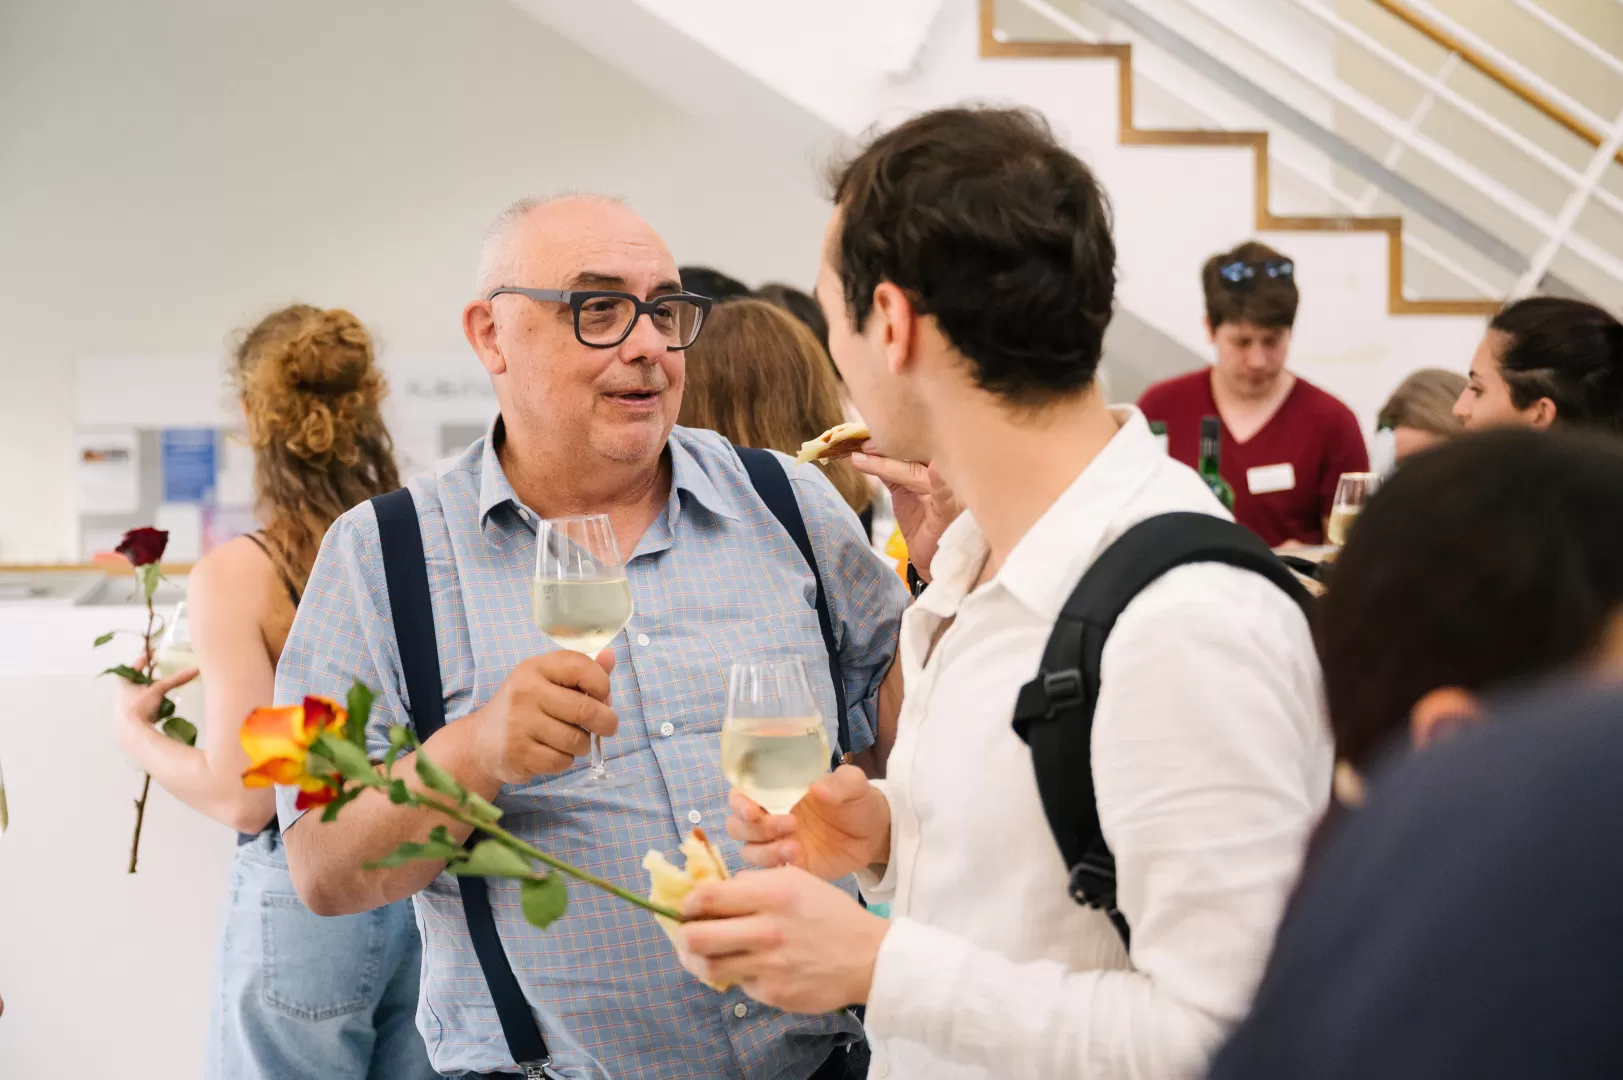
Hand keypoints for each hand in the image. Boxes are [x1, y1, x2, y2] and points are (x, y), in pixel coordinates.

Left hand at [114, 664, 198, 757]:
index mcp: (124, 681)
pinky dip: (150, 705)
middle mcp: (121, 692)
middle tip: (162, 675)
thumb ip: (176, 679)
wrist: (130, 732)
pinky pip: (141, 706)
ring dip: (150, 693)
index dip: (146, 658)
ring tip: (162, 695)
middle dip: (150, 678)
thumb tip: (195, 669)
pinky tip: (158, 710)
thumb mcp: (159, 689)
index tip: (155, 654)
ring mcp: (123, 706)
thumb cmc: (139, 706)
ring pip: (139, 694)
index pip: (136, 664)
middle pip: (137, 680)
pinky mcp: (129, 718)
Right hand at [469, 649, 617, 785]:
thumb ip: (582, 671)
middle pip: (585, 709)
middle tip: (608, 727)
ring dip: (583, 744)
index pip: (580, 666)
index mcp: (535, 668)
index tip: (603, 696)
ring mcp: (518, 723)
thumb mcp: (548, 682)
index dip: (602, 684)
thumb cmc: (524, 708)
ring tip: (571, 740)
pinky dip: (565, 761)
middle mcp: (525, 692)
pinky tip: (552, 753)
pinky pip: (561, 761)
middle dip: (606, 722)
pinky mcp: (517, 753)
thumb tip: (611, 656)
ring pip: (576, 740)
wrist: (481, 742)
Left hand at [677, 867, 888, 1012]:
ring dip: (697, 961)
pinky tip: (748, 966)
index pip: (705, 898)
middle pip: (695, 938)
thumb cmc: (830, 914)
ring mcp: (769, 966)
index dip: (686, 903)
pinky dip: (737, 975)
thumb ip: (754, 882)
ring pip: (708, 967)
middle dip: (682, 936)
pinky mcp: (774, 994)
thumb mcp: (796, 880)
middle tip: (686, 934)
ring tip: (701, 955)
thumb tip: (714, 891)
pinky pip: (739, 984)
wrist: (869, 957)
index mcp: (772, 894)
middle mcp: (767, 930)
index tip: (687, 907)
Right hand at [727, 765, 889, 879]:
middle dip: (755, 828)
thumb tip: (817, 788)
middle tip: (790, 824)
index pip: (741, 796)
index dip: (739, 803)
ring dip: (765, 851)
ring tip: (794, 847)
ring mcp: (777, 845)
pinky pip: (769, 873)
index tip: (753, 809)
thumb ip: (839, 782)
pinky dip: (776, 868)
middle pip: (738, 827)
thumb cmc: (858, 801)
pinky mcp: (790, 868)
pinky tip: (797, 861)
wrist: (876, 834)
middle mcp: (770, 818)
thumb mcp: (855, 784)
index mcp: (776, 793)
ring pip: (749, 852)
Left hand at [850, 449, 959, 581]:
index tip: (862, 439)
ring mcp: (951, 489)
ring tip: (864, 457)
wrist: (932, 559)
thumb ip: (891, 472)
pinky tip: (933, 470)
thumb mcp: (903, 493)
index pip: (913, 445)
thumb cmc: (923, 525)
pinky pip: (944, 491)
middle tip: (862, 444)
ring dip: (890, 464)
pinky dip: (938, 479)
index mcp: (937, 466)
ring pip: (919, 471)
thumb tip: (867, 452)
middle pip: (916, 453)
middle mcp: (947, 473)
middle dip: (886, 448)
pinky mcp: (951, 508)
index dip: (888, 440)